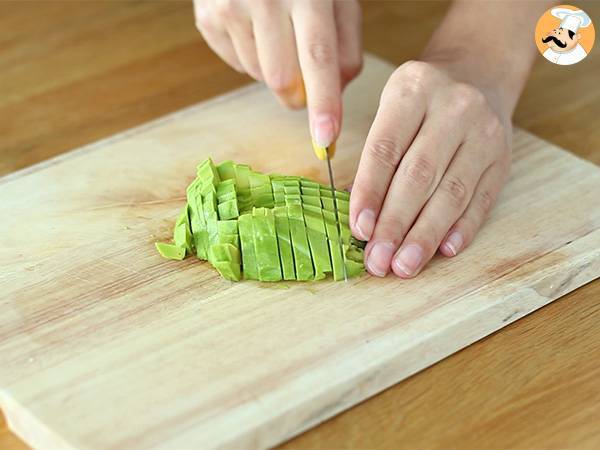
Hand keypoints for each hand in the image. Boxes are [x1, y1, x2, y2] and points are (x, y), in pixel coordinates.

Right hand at [193, 0, 362, 146]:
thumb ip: (346, 48)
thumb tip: (335, 96)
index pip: (317, 58)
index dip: (323, 102)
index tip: (325, 139)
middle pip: (282, 80)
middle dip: (297, 94)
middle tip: (304, 75)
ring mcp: (230, 8)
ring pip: (259, 77)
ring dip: (274, 71)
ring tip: (276, 33)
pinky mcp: (207, 18)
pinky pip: (237, 65)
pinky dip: (252, 58)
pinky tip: (255, 29)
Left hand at [350, 60, 511, 277]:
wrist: (477, 76)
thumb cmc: (420, 103)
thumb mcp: (391, 110)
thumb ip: (376, 158)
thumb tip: (361, 216)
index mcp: (413, 89)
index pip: (385, 149)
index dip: (369, 193)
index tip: (358, 230)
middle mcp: (453, 107)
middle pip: (419, 176)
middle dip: (395, 224)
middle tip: (378, 260)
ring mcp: (484, 133)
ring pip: (452, 193)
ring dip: (425, 235)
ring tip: (404, 265)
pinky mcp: (502, 158)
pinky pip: (481, 200)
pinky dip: (462, 229)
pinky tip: (443, 252)